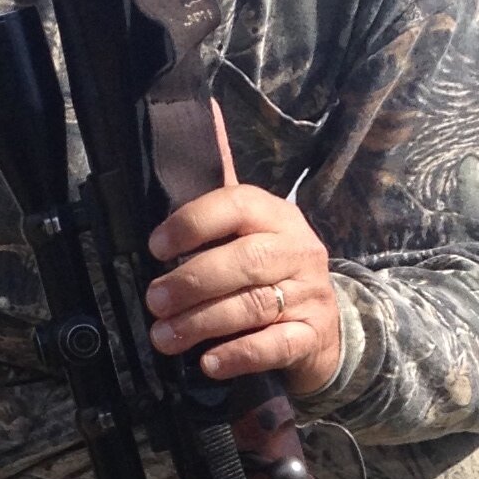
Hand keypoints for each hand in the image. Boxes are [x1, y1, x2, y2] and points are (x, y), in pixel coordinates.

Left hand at [144, 183, 338, 391]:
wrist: (323, 329)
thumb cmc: (271, 273)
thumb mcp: (250, 232)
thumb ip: (221, 194)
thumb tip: (208, 115)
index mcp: (278, 217)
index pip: (238, 204)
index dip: (194, 222)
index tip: (156, 247)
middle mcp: (299, 251)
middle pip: (246, 259)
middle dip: (193, 281)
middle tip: (155, 300)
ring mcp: (310, 295)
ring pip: (254, 304)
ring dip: (202, 321)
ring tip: (165, 336)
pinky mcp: (312, 337)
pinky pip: (274, 346)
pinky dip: (238, 355)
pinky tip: (209, 362)